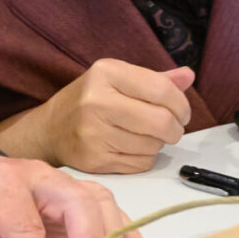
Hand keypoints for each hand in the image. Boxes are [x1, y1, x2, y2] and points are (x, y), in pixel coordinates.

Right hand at [0, 58, 195, 173]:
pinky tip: (132, 148)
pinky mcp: (94, 160)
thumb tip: (188, 76)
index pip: (162, 90)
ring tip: (143, 136)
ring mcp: (93, 133)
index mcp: (106, 73)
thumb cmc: (89, 100)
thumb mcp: (117, 80)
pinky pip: (140, 164)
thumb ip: (155, 79)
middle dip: (175, 129)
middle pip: (162, 121)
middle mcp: (97, 101)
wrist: (49, 130)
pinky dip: (144, 158)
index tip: (181, 112)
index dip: (181, 105)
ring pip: (153, 145)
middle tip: (171, 128)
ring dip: (158, 144)